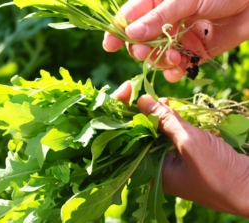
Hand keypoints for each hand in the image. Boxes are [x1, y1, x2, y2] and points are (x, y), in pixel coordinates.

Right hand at [103, 0, 248, 81]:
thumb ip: (158, 18)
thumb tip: (131, 34)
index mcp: (158, 2)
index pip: (129, 18)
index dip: (117, 32)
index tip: (109, 46)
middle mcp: (165, 22)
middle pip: (140, 42)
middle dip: (141, 51)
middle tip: (147, 53)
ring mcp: (178, 38)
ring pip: (157, 57)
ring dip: (161, 62)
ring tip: (175, 58)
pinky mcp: (193, 52)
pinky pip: (176, 67)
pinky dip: (175, 72)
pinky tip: (179, 70)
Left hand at [112, 82, 248, 217]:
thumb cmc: (218, 172)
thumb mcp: (188, 142)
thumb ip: (164, 121)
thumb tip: (141, 101)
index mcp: (149, 172)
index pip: (125, 139)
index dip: (122, 113)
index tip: (126, 89)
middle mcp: (155, 168)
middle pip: (138, 134)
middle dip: (139, 111)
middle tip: (141, 93)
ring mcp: (168, 162)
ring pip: (154, 133)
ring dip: (155, 115)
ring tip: (159, 100)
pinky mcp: (181, 156)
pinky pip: (168, 136)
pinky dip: (168, 121)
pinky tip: (168, 108)